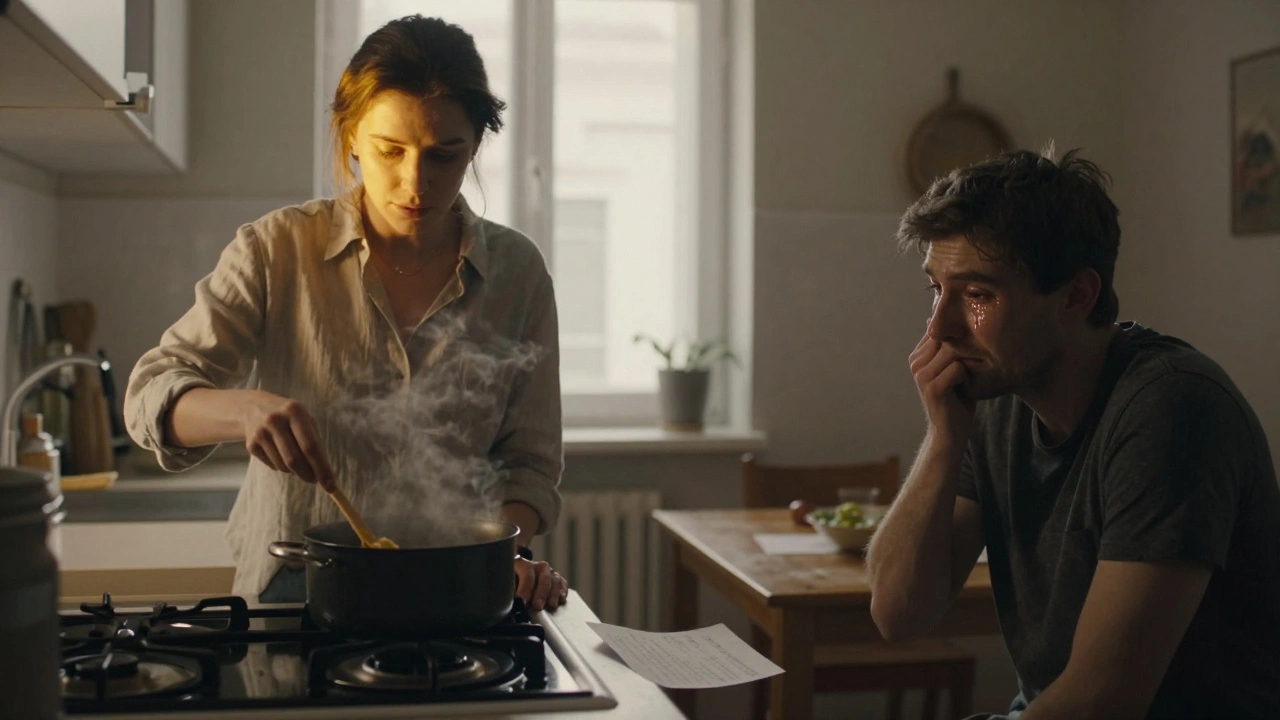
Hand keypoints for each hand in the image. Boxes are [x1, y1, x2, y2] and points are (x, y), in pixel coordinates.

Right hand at [240, 391, 335, 490]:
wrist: (254, 407)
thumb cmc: (290, 418)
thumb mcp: (305, 421)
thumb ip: (316, 443)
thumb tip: (325, 474)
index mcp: (295, 411)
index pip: (311, 446)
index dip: (322, 468)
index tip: (331, 486)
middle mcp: (275, 420)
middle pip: (295, 459)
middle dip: (308, 475)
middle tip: (316, 481)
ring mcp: (260, 433)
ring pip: (283, 466)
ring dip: (295, 471)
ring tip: (297, 460)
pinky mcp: (251, 445)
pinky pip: (273, 466)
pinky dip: (282, 467)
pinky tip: (281, 453)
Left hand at [514, 557, 568, 611]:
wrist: (517, 576)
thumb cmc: (510, 583)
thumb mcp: (506, 585)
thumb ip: (509, 593)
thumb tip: (512, 604)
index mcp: (521, 563)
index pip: (527, 575)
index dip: (525, 590)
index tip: (522, 603)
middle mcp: (536, 565)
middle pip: (544, 577)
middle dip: (541, 593)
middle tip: (538, 607)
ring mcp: (548, 570)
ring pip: (555, 579)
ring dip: (553, 594)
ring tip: (551, 606)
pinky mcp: (556, 577)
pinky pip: (562, 582)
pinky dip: (563, 591)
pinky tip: (561, 599)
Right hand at [909, 331, 976, 449]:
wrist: (951, 433)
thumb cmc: (957, 399)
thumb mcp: (954, 369)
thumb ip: (952, 348)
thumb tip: (955, 328)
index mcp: (918, 357)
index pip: (940, 331)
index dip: (958, 337)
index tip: (969, 354)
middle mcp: (916, 363)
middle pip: (948, 338)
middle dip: (966, 348)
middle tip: (975, 366)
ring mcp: (921, 375)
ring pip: (953, 351)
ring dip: (969, 363)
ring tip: (970, 378)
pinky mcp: (932, 387)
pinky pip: (958, 368)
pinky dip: (968, 377)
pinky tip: (965, 389)